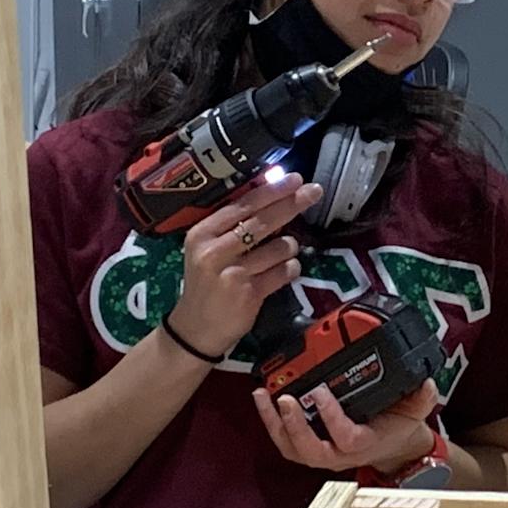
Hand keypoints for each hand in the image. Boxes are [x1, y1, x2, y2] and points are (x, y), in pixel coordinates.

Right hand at [161, 173, 321, 357]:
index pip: (243, 205)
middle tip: (313, 192)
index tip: (295, 179)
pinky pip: (283, 272)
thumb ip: (233, 224)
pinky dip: (291, 268)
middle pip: (261, 221)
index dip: (272, 190)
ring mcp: (232, 274)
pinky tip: (286, 270)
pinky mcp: (249, 294)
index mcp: (202, 233)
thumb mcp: (209, 248)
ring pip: (278, 247)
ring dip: (289, 247)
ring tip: (283, 251)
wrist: (195, 328)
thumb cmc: (207, 281)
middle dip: (291, 204)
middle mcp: (214, 251)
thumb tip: (273, 194)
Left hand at [253, 379, 441, 473]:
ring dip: (275, 424)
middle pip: (310, 451)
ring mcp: (322, 453)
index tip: (321, 392)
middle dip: (294, 426)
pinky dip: (272, 423)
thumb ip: (421, 399)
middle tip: (285, 399)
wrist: (389, 446)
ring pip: (292, 449)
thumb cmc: (395, 427)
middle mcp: (339, 454)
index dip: (331, 418)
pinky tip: (264, 400)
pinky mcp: (309, 447)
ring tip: (263, 396)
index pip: (346, 438)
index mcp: (364, 444)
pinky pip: (286, 442)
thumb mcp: (414, 412)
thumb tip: (426, 384)